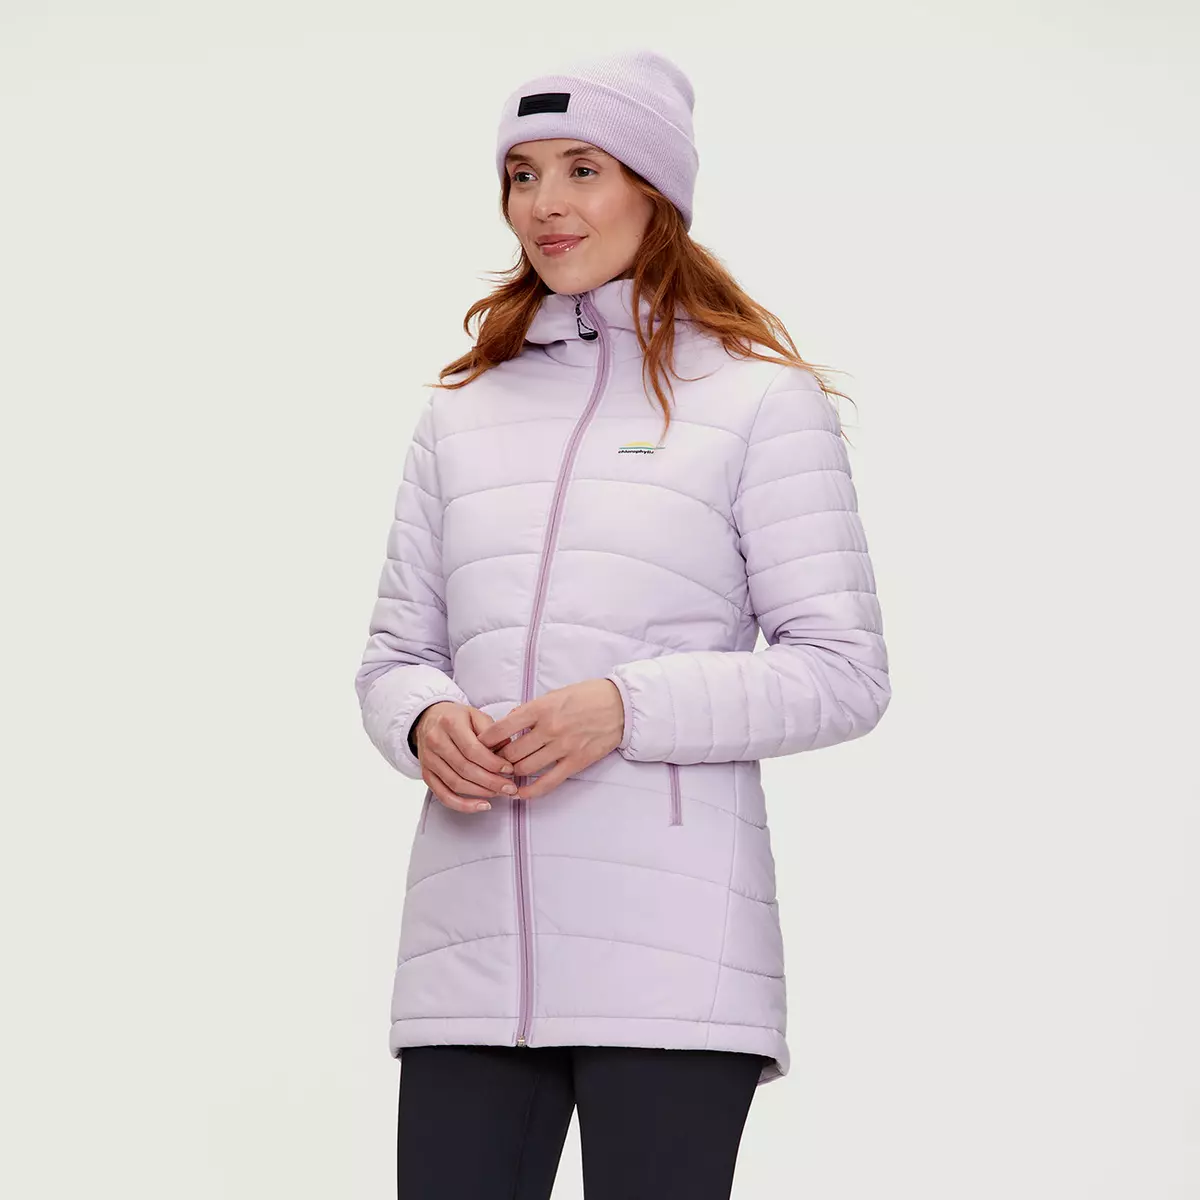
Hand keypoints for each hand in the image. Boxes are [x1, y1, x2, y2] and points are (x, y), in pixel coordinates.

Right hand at [414, 702, 518, 814]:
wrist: (429, 719)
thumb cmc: (456, 718)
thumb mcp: (475, 714)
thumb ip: (492, 731)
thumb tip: (508, 752)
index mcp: (450, 723)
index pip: (473, 750)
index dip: (493, 763)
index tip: (509, 770)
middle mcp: (436, 741)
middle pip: (465, 769)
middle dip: (491, 782)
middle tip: (509, 787)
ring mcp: (429, 759)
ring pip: (455, 784)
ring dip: (480, 792)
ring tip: (499, 793)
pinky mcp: (426, 774)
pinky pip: (443, 795)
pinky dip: (462, 804)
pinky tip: (480, 805)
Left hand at [476, 679, 624, 800]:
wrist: (620, 705)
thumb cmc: (586, 696)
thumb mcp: (554, 695)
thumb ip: (530, 710)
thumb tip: (508, 724)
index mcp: (541, 708)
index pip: (502, 729)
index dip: (485, 741)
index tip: (478, 746)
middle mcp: (549, 729)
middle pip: (511, 753)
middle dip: (496, 761)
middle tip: (490, 764)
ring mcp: (563, 747)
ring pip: (525, 768)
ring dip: (511, 774)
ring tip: (503, 775)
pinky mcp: (576, 762)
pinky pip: (547, 782)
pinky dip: (530, 790)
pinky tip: (519, 792)